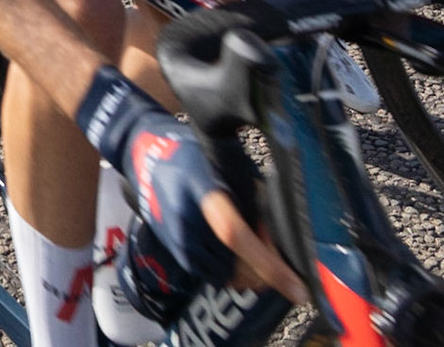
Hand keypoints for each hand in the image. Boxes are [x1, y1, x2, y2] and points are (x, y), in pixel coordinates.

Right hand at [77, 67, 307, 304]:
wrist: (144, 155)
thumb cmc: (193, 152)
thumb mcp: (228, 165)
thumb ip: (251, 200)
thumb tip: (274, 236)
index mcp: (203, 194)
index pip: (237, 236)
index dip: (269, 265)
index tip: (299, 290)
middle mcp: (187, 224)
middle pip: (237, 266)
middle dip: (265, 267)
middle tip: (274, 246)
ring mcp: (178, 242)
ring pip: (226, 277)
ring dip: (249, 271)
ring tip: (255, 244)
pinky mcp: (174, 252)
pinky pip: (212, 275)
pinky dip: (232, 271)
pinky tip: (237, 252)